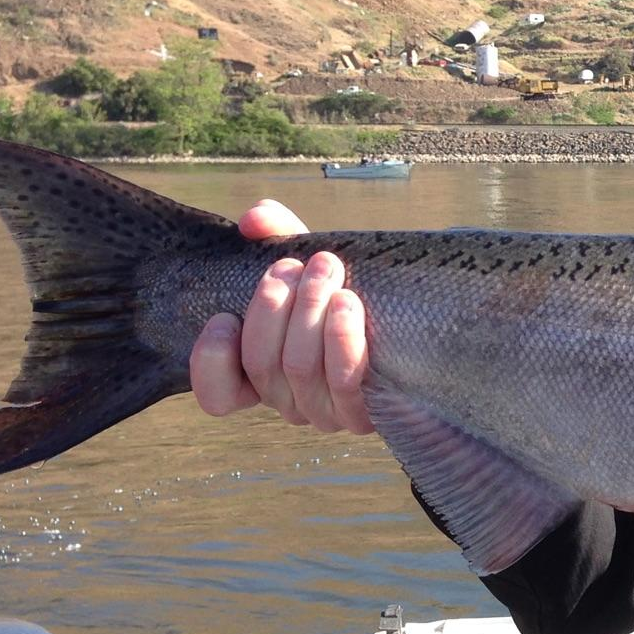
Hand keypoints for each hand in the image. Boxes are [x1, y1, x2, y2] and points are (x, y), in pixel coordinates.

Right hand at [189, 201, 374, 434]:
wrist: (423, 328)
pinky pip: (344, 382)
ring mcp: (325, 412)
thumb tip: (255, 219)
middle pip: (261, 364)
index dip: (210, 361)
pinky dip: (340, 338)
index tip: (224, 317)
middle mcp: (289, 400)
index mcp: (263, 375)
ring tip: (327, 267)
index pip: (218, 396)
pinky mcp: (365, 414)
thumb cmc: (350, 294)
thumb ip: (278, 235)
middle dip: (272, 306)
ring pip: (299, 367)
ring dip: (309, 311)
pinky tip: (347, 302)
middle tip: (291, 264)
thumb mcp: (309, 264)